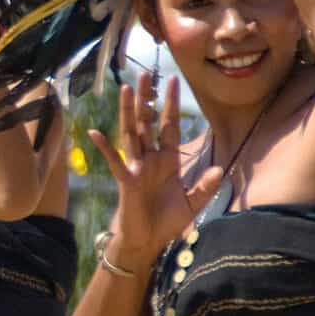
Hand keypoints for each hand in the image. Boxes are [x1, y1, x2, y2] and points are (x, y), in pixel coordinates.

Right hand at [89, 74, 221, 260]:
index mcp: (167, 161)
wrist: (147, 243)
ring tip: (126, 88)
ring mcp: (136, 167)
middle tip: (146, 73)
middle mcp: (150, 159)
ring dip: (128, 111)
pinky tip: (94, 132)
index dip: (171, 104)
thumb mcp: (192, 204)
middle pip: (148, 122)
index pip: (169, 126)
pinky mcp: (126, 181)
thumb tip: (220, 170)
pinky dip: (104, 147)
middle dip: (147, 98)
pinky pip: (114, 161)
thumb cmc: (166, 223)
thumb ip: (205, 187)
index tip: (173, 81)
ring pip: (132, 133)